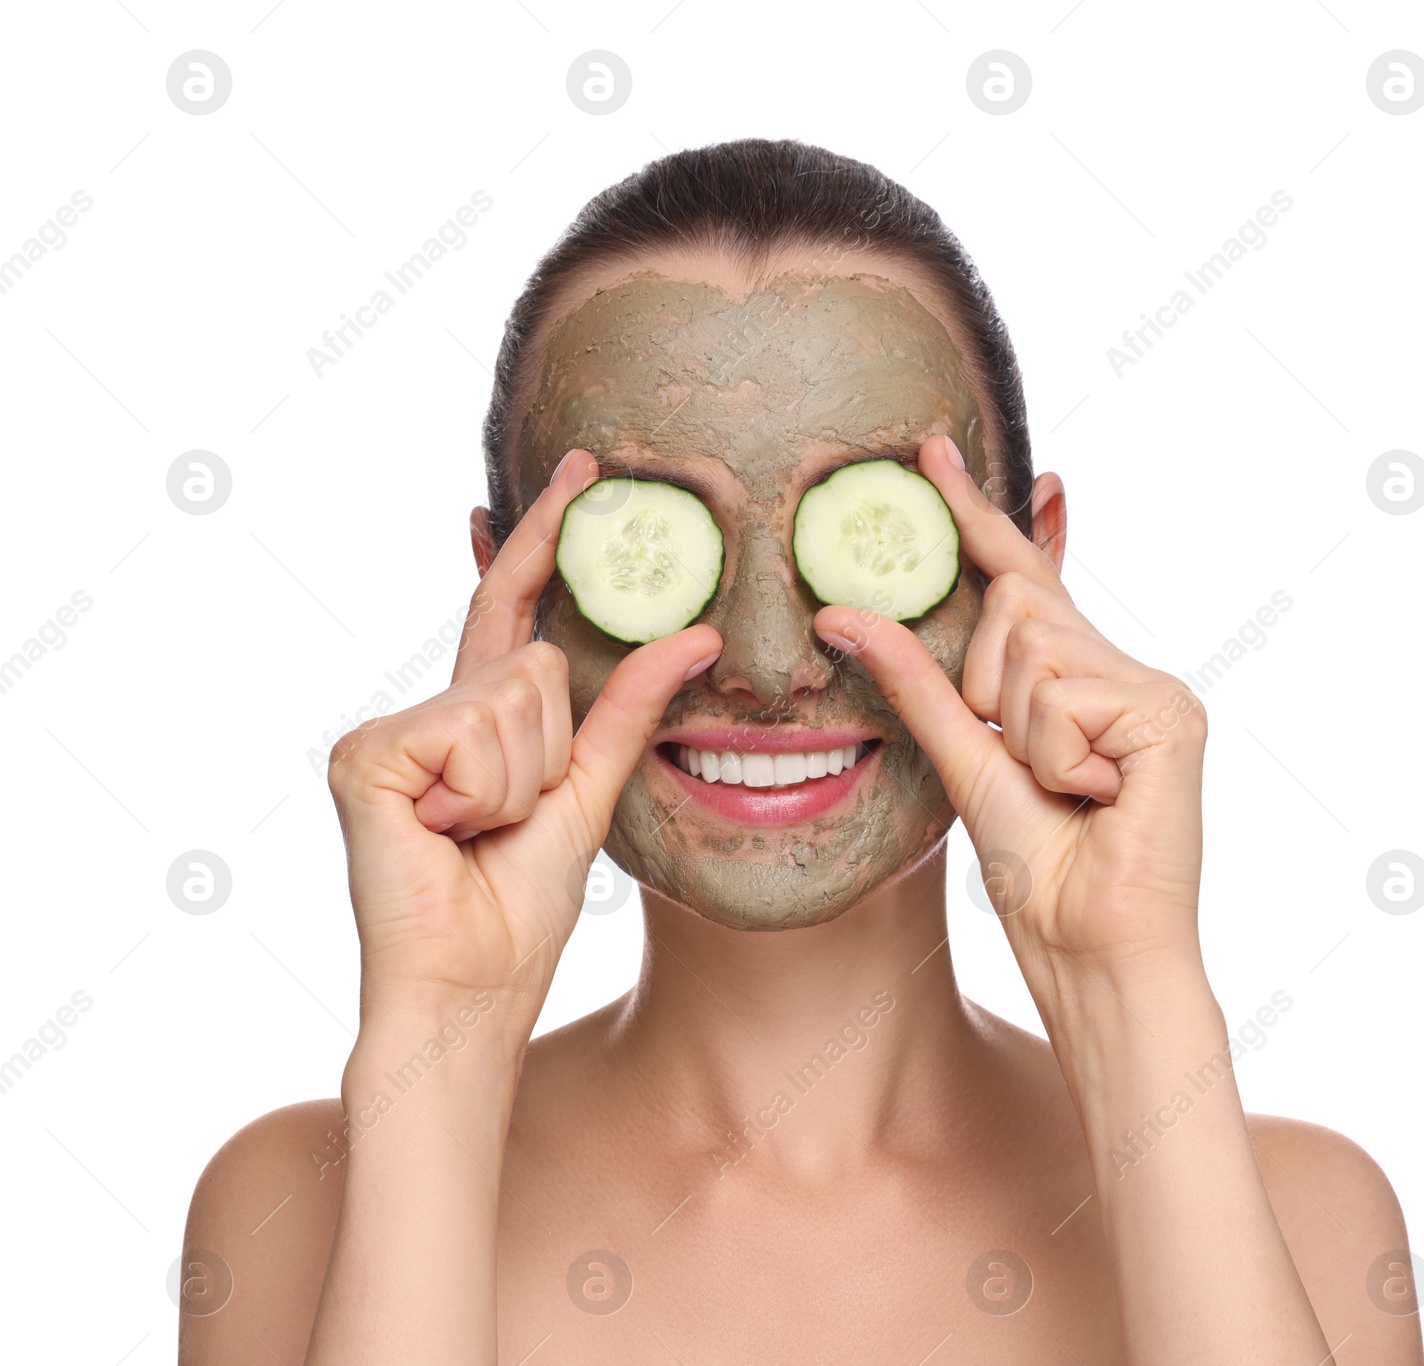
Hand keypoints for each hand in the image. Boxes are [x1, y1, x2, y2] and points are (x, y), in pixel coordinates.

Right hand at [326, 449, 721, 1019]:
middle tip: (509, 822)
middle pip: (536, 661)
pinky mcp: (368, 754)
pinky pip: (476, 732)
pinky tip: (447, 834)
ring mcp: (389, 729)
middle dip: (551, 750)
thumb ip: (632, 710)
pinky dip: (486, 793)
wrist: (471, 988)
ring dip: (522, 781)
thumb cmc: (521, 906)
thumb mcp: (592, 793)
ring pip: (514, 696)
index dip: (543, 535)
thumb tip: (700, 633)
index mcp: (473, 718)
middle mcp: (426, 710)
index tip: (583, 467)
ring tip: (478, 835)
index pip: (513, 607)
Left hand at [813, 435, 1205, 983]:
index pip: (1020, 577)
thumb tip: (839, 612)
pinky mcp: (1172, 713)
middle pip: (1015, 608)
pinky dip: (1055, 758)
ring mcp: (1154, 687)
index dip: (977, 515)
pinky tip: (1098, 799)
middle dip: (988, 689)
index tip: (934, 449)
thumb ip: (915, 681)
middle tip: (1032, 769)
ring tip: (1067, 793)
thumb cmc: (1039, 867)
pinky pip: (1062, 698)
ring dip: (1021, 736)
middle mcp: (1123, 668)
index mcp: (1078, 676)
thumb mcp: (961, 758)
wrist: (1093, 950)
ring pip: (1031, 651)